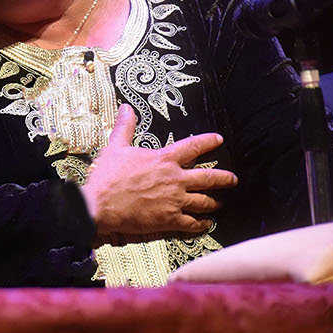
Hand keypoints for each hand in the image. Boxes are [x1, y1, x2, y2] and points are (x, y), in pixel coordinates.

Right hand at [80, 104, 237, 237]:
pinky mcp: (169, 220)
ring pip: (205, 201)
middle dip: (224, 178)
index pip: (194, 146)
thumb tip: (126, 109)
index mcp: (164, 159)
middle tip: (233, 179)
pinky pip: (192, 223)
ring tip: (220, 202)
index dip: (209, 142)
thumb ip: (125, 127)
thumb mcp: (116, 147)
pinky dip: (202, 223)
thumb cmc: (107, 178)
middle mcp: (174, 179)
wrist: (100, 205)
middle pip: (209, 177)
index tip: (218, 140)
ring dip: (215, 202)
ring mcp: (174, 200)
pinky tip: (205, 223)